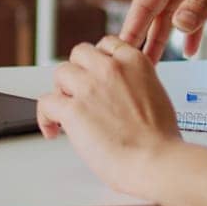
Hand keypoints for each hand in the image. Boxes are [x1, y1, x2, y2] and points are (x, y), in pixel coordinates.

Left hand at [36, 36, 182, 199]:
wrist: (157, 161)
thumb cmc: (161, 141)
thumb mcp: (157, 96)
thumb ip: (136, 86)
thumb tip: (123, 96)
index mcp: (134, 62)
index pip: (107, 45)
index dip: (97, 61)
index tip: (94, 73)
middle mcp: (110, 68)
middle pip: (79, 54)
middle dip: (78, 72)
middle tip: (78, 93)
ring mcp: (89, 87)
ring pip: (60, 73)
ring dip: (61, 92)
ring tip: (65, 112)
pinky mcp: (72, 109)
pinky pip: (46, 102)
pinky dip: (45, 117)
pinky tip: (52, 129)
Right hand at [120, 0, 206, 60]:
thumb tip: (181, 26)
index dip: (133, 26)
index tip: (121, 48)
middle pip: (155, 6)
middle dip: (146, 35)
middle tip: (136, 64)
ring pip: (173, 7)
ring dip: (166, 34)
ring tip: (155, 61)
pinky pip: (193, 4)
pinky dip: (192, 24)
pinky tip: (190, 46)